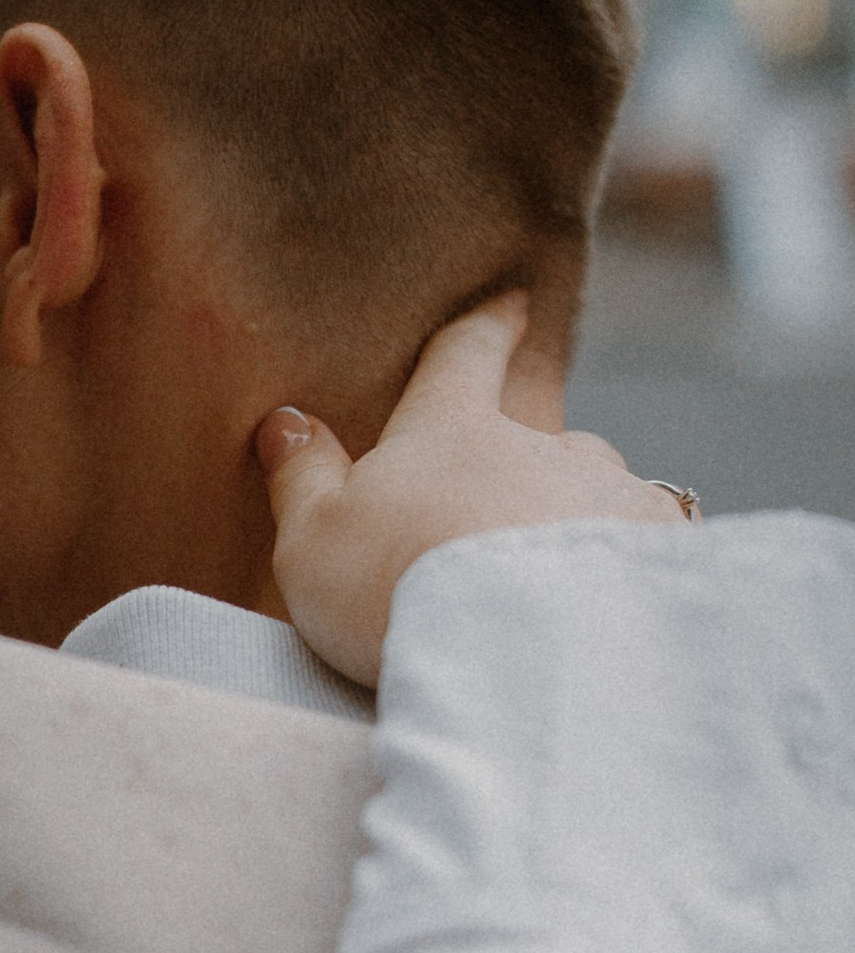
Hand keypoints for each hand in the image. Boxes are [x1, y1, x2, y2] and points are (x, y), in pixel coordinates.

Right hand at [256, 296, 687, 687]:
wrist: (520, 651)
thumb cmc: (396, 589)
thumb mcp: (313, 540)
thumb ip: (301, 478)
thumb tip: (286, 422)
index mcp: (453, 428)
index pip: (466, 355)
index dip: (483, 327)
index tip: (508, 302)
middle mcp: (544, 444)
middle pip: (540, 436)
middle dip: (527, 463)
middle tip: (506, 510)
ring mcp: (612, 494)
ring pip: (596, 492)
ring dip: (576, 521)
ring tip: (555, 581)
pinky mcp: (665, 552)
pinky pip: (648, 546)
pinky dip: (628, 567)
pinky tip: (614, 606)